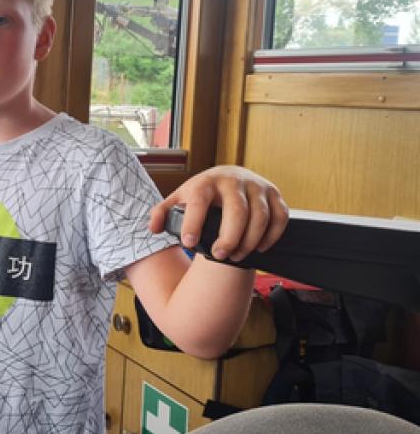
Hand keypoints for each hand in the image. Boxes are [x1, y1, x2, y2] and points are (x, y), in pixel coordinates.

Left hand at [149, 165, 288, 261]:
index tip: (189, 243)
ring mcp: (256, 186)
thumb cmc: (202, 193)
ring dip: (250, 240)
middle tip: (219, 256)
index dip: (193, 223)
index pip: (199, 201)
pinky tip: (260, 247)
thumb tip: (153, 228)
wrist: (229, 177)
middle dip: (229, 237)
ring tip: (236, 256)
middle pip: (236, 211)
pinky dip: (272, 235)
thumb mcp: (179, 198)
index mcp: (205, 182)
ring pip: (260, 216)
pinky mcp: (274, 194)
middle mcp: (232, 181)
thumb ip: (162, 212)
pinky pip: (280, 216)